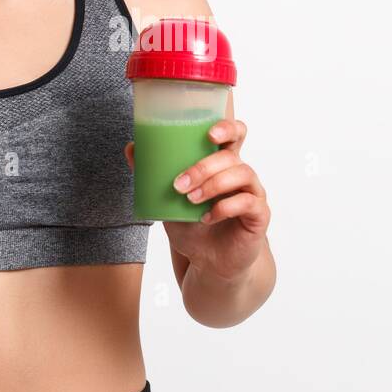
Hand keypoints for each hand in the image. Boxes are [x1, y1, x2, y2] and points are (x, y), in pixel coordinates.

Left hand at [124, 117, 270, 282]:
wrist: (208, 263)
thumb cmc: (192, 228)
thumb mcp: (167, 201)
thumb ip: (152, 176)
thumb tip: (131, 147)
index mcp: (222, 165)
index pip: (235, 134)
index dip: (227, 128)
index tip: (209, 134)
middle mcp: (241, 174)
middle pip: (231, 155)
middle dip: (203, 166)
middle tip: (179, 184)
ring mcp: (253, 193)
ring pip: (242, 173)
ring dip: (213, 185)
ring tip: (191, 200)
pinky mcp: (259, 215)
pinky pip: (248, 202)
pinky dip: (225, 207)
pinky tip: (207, 217)